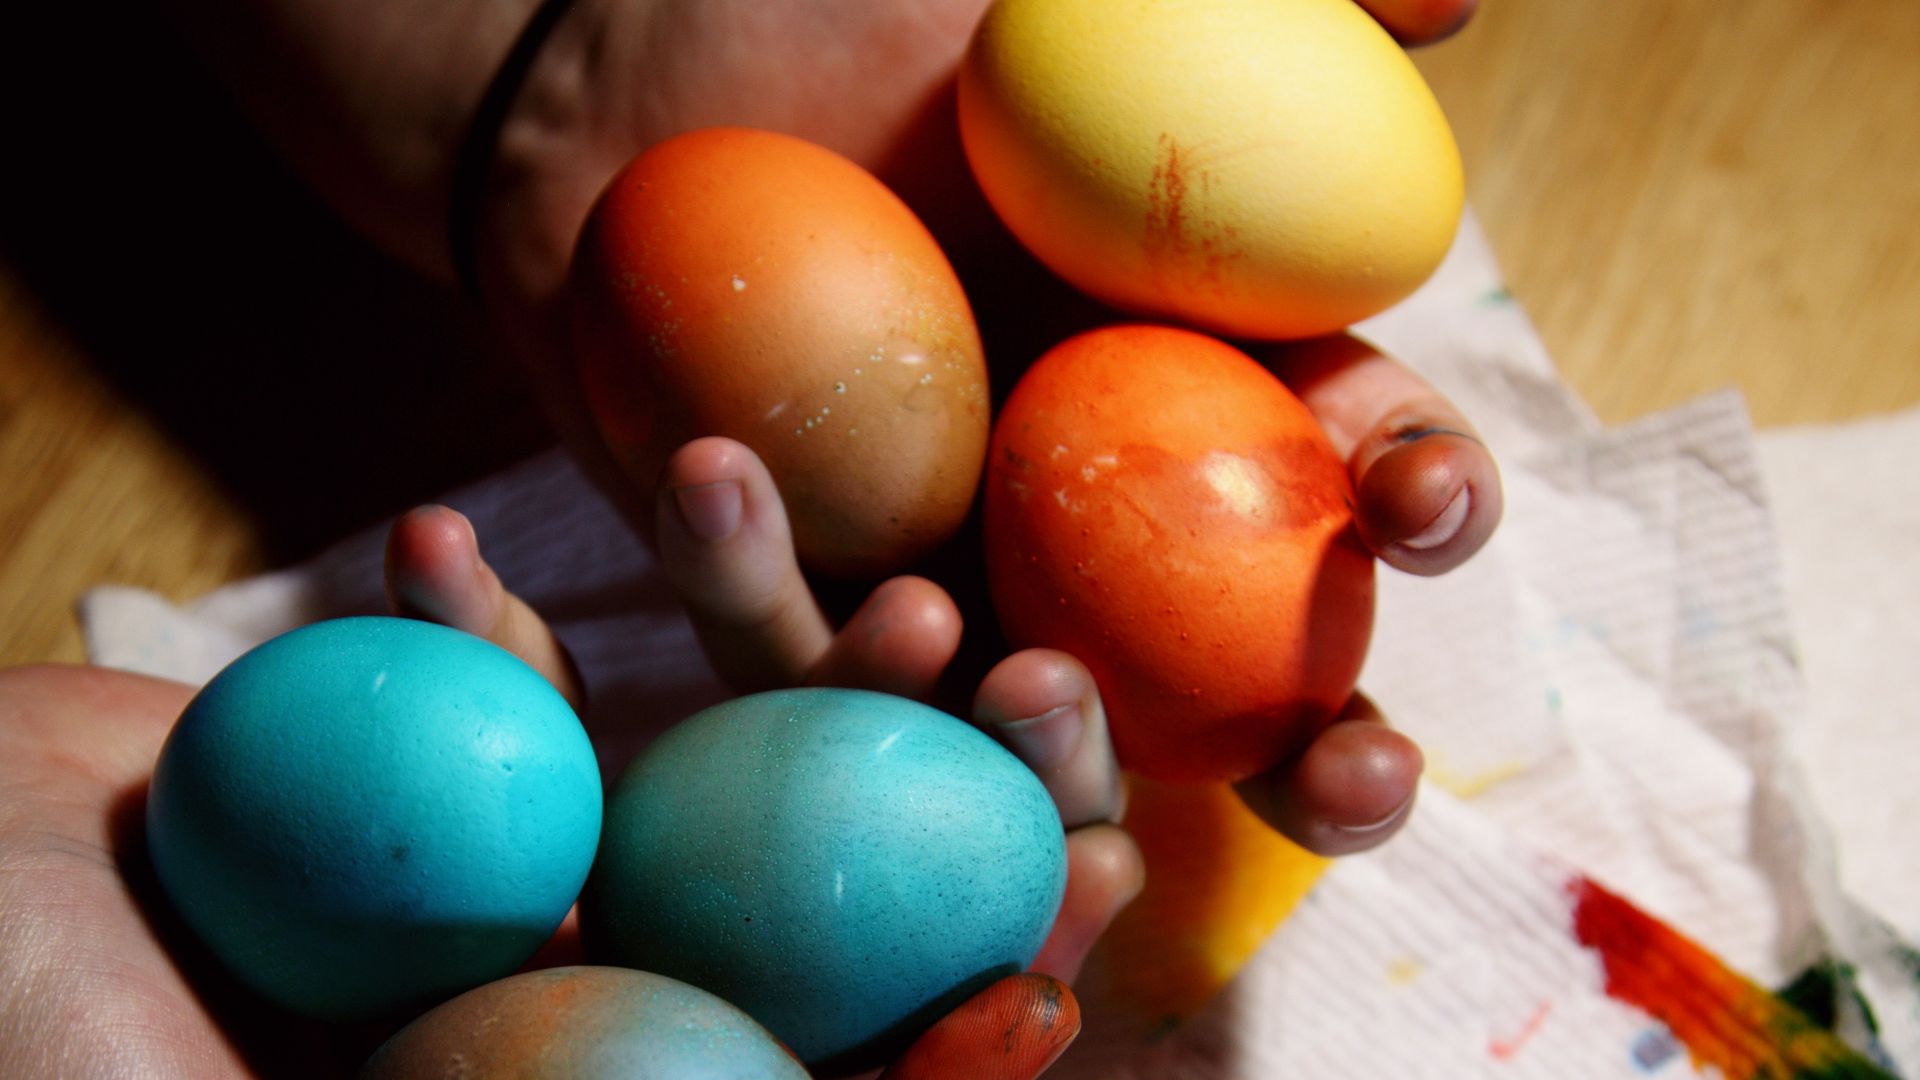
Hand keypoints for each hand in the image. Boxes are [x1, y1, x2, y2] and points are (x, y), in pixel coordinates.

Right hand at [0, 500, 1135, 1075]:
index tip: (1041, 994)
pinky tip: (726, 544)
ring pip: (724, 789)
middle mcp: (576, 1010)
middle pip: (809, 948)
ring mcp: (531, 876)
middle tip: (1060, 766)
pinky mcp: (476, 755)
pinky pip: (570, 688)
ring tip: (928, 616)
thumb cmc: (24, 1012)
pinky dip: (627, 618)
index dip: (924, 1068)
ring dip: (831, 694)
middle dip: (946, 864)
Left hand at [458, 0, 1496, 850]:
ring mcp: (947, 580)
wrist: (631, 77)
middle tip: (1357, 782)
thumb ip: (1264, 9)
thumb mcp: (1066, 4)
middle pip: (1249, 683)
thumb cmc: (851, 23)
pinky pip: (784, 647)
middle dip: (1329, 757)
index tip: (1418, 504)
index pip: (1361, 467)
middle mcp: (1091, 521)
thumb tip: (1457, 9)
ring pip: (1025, 728)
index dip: (1430, 498)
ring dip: (1059, 744)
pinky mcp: (791, 605)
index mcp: (1201, 390)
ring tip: (1027, 676)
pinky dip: (761, 590)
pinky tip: (739, 496)